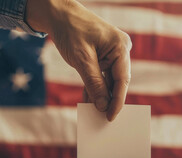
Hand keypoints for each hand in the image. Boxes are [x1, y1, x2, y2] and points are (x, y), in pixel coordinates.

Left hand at [26, 0, 131, 120]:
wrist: (59, 13)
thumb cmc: (71, 30)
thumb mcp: (81, 59)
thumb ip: (94, 82)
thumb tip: (102, 105)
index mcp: (120, 47)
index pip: (122, 79)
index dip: (117, 100)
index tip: (111, 117)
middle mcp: (120, 50)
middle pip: (117, 82)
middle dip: (110, 100)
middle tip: (104, 120)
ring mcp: (112, 54)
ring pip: (108, 81)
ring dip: (101, 96)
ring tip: (95, 115)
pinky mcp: (102, 57)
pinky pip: (100, 76)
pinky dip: (94, 88)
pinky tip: (89, 102)